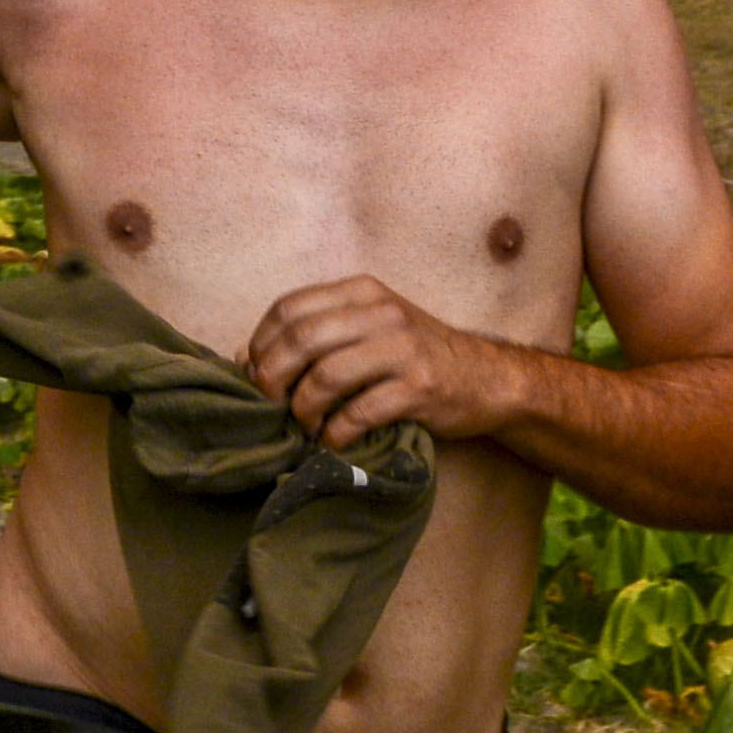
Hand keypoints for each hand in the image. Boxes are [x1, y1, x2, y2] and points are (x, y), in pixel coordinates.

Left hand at [241, 274, 496, 457]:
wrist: (487, 377)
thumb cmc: (416, 355)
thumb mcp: (368, 328)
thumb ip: (315, 335)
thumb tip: (245, 359)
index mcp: (362, 291)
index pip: (289, 308)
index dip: (261, 344)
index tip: (256, 374)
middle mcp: (381, 312)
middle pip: (301, 340)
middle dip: (273, 378)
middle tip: (271, 405)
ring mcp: (403, 349)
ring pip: (326, 376)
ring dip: (304, 410)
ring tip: (306, 426)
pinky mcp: (420, 388)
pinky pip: (359, 413)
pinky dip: (336, 433)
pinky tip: (334, 441)